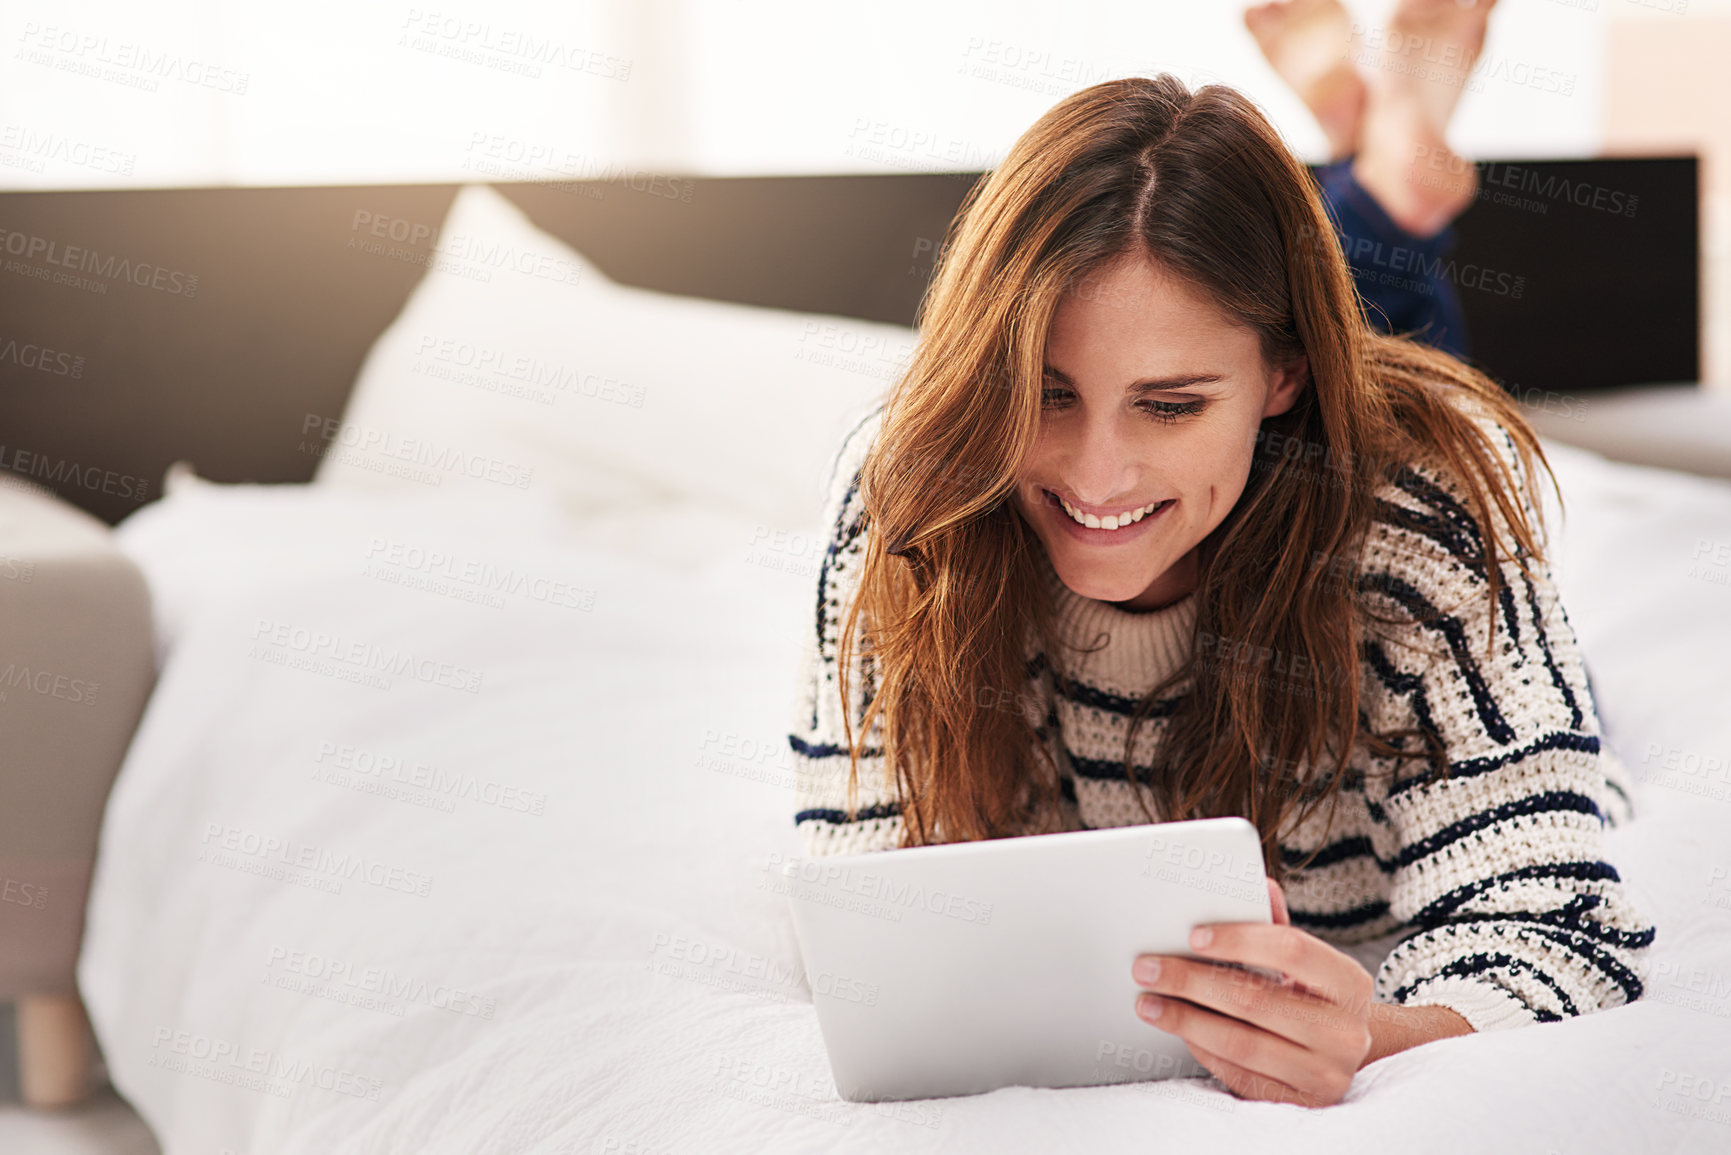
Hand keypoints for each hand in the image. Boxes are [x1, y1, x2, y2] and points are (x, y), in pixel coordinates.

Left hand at [1130, 877, 1373, 1107]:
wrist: (1345, 1056)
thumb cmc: (1313, 996)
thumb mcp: (1305, 961)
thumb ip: (1275, 924)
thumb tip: (1257, 884)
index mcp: (1349, 983)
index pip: (1292, 950)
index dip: (1239, 939)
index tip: (1191, 934)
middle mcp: (1345, 1034)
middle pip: (1256, 1001)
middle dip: (1192, 981)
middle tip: (1147, 967)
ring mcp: (1325, 1075)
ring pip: (1242, 1044)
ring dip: (1185, 1020)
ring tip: (1148, 1002)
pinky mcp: (1300, 1105)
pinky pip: (1240, 1076)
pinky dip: (1203, 1050)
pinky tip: (1179, 1030)